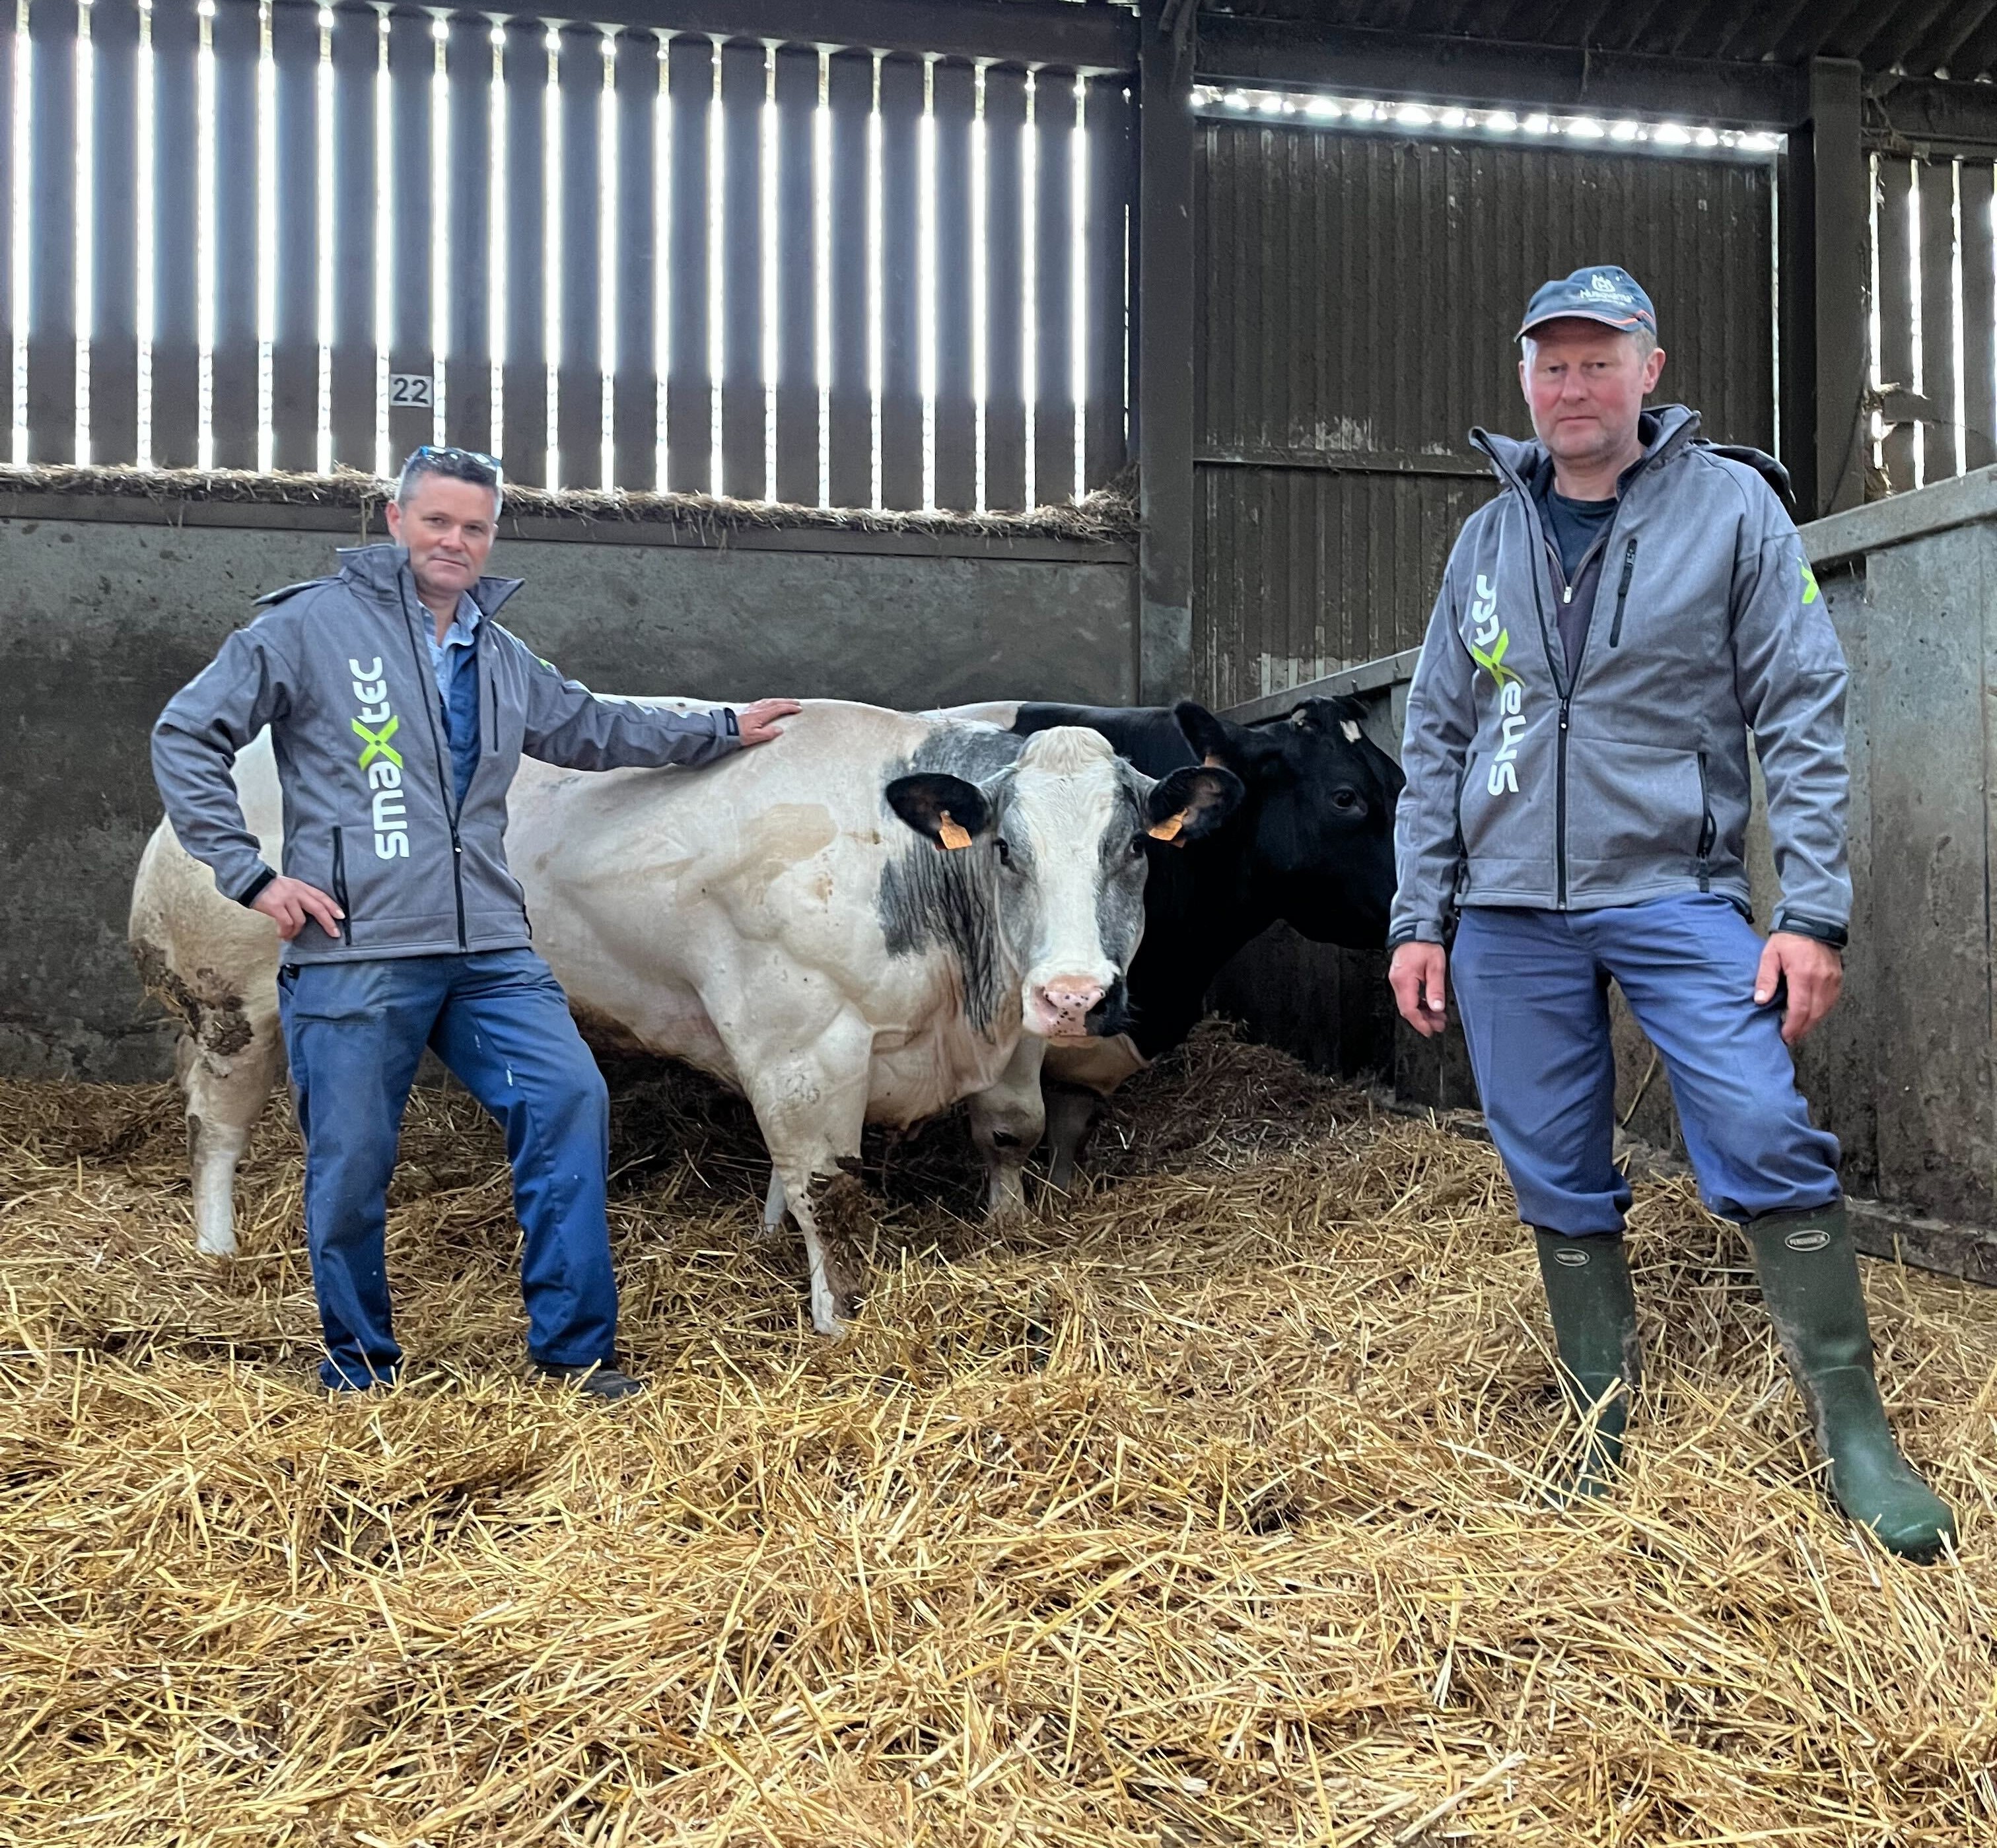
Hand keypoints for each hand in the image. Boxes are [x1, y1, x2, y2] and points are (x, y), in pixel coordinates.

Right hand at [251, 875, 343, 941]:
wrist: (250, 881)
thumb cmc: (269, 887)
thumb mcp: (289, 886)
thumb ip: (300, 896)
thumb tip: (309, 913)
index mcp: (301, 886)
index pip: (321, 896)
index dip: (332, 906)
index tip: (341, 917)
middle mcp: (297, 892)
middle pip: (318, 908)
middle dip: (328, 922)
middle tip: (334, 934)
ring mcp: (286, 899)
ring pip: (300, 920)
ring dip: (296, 932)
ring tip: (290, 936)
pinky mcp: (276, 907)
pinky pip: (286, 923)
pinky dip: (286, 932)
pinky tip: (282, 936)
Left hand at [735, 698, 801, 746]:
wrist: (721, 728)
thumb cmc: (736, 733)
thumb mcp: (754, 737)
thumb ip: (768, 733)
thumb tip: (779, 730)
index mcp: (761, 714)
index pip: (779, 709)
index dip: (790, 708)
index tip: (798, 708)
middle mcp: (757, 708)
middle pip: (775, 702)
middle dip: (787, 701)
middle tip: (796, 702)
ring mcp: (751, 707)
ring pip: (769, 700)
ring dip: (779, 700)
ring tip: (786, 701)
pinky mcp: (746, 708)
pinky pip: (762, 701)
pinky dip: (769, 701)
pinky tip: (769, 702)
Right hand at [1389, 942, 1449, 1036]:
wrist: (1415, 929)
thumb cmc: (1425, 945)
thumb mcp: (1436, 966)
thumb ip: (1436, 989)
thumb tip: (1437, 1008)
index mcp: (1404, 981)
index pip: (1409, 1009)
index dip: (1420, 1022)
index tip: (1430, 1030)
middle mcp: (1397, 982)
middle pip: (1407, 1009)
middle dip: (1423, 1020)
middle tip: (1439, 1025)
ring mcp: (1397, 981)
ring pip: (1407, 1004)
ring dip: (1422, 1013)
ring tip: (1438, 1017)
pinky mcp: (1400, 978)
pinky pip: (1407, 996)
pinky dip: (1418, 1004)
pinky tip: (1429, 1006)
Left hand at [1754, 931, 1842, 1045]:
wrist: (1813, 922)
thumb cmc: (1788, 939)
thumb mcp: (1770, 955)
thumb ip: (1765, 978)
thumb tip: (1760, 1000)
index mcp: (1803, 975)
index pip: (1800, 1009)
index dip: (1792, 1026)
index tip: (1784, 1036)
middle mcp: (1821, 980)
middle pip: (1814, 1014)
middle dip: (1802, 1029)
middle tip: (1790, 1038)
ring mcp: (1832, 980)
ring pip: (1825, 1010)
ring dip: (1812, 1023)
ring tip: (1798, 1031)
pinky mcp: (1838, 979)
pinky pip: (1831, 1002)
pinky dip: (1821, 1012)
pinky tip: (1811, 1017)